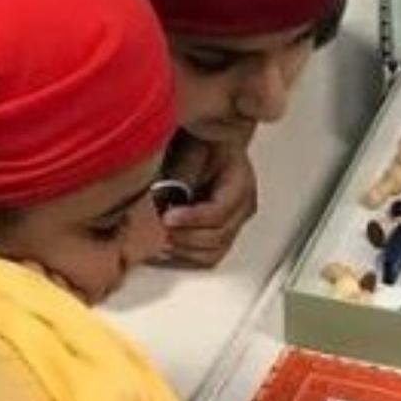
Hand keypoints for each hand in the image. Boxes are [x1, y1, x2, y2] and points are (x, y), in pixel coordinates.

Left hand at [160, 139, 259, 268]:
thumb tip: (165, 197)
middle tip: (158, 230)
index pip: (219, 211)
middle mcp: (243, 207)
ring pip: (213, 253)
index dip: (192, 219)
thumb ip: (183, 173)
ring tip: (158, 242)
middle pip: (218, 237)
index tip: (166, 217)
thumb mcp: (192, 149)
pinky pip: (206, 257)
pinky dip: (184, 257)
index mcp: (241, 183)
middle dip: (184, 237)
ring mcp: (234, 224)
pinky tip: (164, 249)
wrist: (207, 145)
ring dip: (183, 250)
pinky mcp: (222, 236)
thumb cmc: (200, 143)